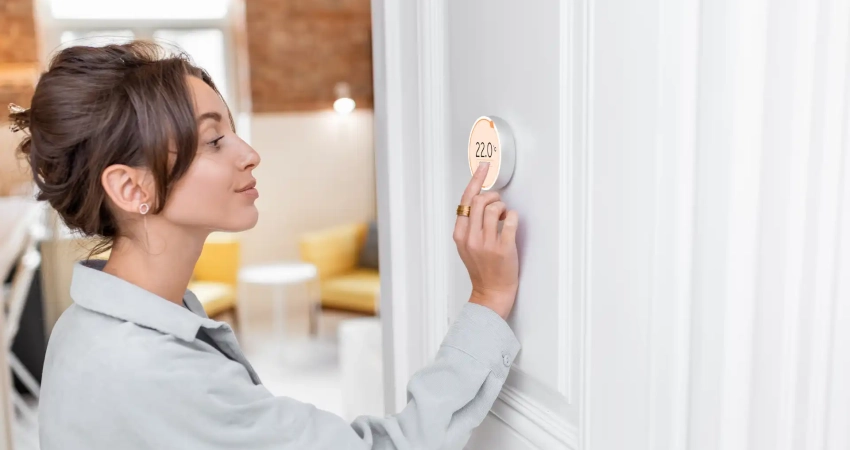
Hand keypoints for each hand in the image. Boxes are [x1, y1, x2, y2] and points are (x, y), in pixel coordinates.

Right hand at [453, 163, 519, 319]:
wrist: (491, 293)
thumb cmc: (481, 269)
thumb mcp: (466, 246)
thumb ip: (470, 225)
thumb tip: (480, 199)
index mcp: (460, 235)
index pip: (466, 200)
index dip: (476, 180)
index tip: (483, 167)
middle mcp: (471, 237)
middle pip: (481, 200)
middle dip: (494, 196)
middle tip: (500, 204)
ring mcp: (487, 243)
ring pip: (496, 208)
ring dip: (504, 208)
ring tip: (505, 218)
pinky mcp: (504, 248)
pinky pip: (511, 220)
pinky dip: (514, 217)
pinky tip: (512, 224)